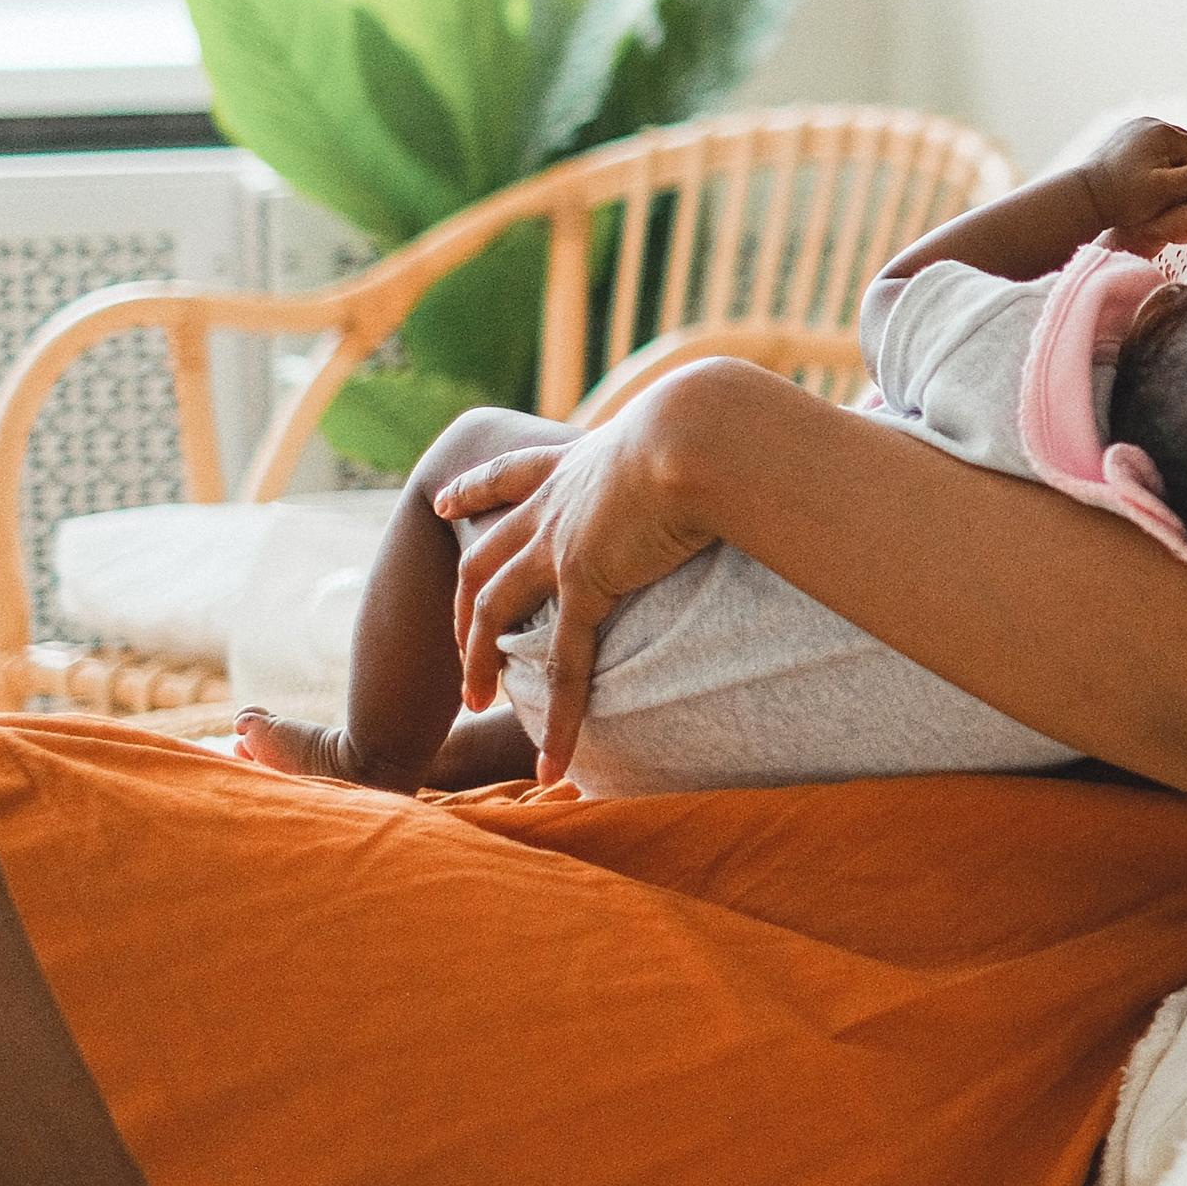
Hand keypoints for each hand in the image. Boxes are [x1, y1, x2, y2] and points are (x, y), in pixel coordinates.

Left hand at [437, 389, 719, 783]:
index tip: (444, 504)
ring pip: (492, 607)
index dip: (473, 492)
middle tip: (456, 640)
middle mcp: (558, 503)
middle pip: (483, 554)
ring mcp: (562, 543)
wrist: (703, 428)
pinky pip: (563, 662)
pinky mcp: (585, 581)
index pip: (511, 475)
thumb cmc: (716, 424)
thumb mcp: (693, 430)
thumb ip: (699, 446)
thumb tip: (742, 443)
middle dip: (462, 601)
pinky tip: (554, 761)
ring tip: (474, 703)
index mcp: (580, 464)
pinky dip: (559, 717)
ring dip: (477, 658)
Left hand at [1073, 117, 1186, 256]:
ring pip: (1168, 144)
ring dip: (1179, 158)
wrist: (1082, 197)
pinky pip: (1150, 145)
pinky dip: (1161, 157)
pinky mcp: (1118, 138)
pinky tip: (1160, 170)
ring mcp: (1131, 128)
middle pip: (1186, 143)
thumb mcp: (1165, 192)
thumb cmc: (1123, 198)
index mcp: (1163, 133)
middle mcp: (1148, 123)